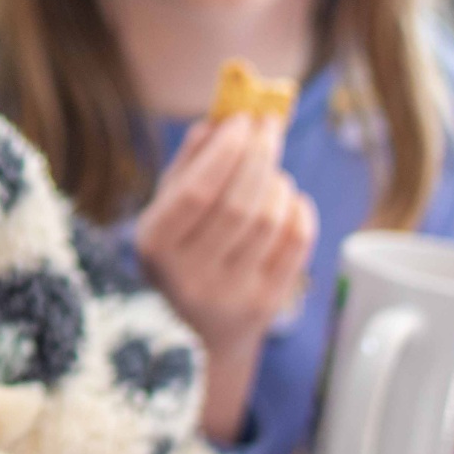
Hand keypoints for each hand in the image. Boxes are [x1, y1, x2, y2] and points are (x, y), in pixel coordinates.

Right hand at [134, 113, 317, 440]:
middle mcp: (191, 277)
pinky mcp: (269, 303)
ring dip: (277, 181)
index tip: (242, 119)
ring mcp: (232, 295)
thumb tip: (216, 122)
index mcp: (155, 248)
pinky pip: (297, 242)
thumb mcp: (164, 213)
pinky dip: (298, 208)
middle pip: (239, 205)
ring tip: (271, 170)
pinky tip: (288, 198)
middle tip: (267, 125)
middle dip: (259, 156)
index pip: (196, 194)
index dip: (223, 152)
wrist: (196, 334)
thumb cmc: (178, 256)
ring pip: (271, 221)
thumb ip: (186, 167)